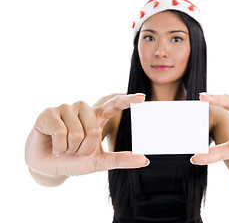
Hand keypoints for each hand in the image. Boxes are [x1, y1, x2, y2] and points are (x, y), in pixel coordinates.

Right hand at [25, 94, 148, 177]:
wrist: (49, 166)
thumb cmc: (76, 161)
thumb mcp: (101, 162)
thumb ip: (122, 159)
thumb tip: (145, 160)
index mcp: (98, 117)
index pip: (114, 105)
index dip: (127, 100)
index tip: (142, 97)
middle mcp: (83, 109)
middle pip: (94, 130)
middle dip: (85, 148)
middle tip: (76, 151)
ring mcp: (65, 108)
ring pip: (76, 133)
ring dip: (70, 149)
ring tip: (64, 147)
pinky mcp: (49, 113)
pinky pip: (60, 132)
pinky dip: (58, 147)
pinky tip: (53, 145)